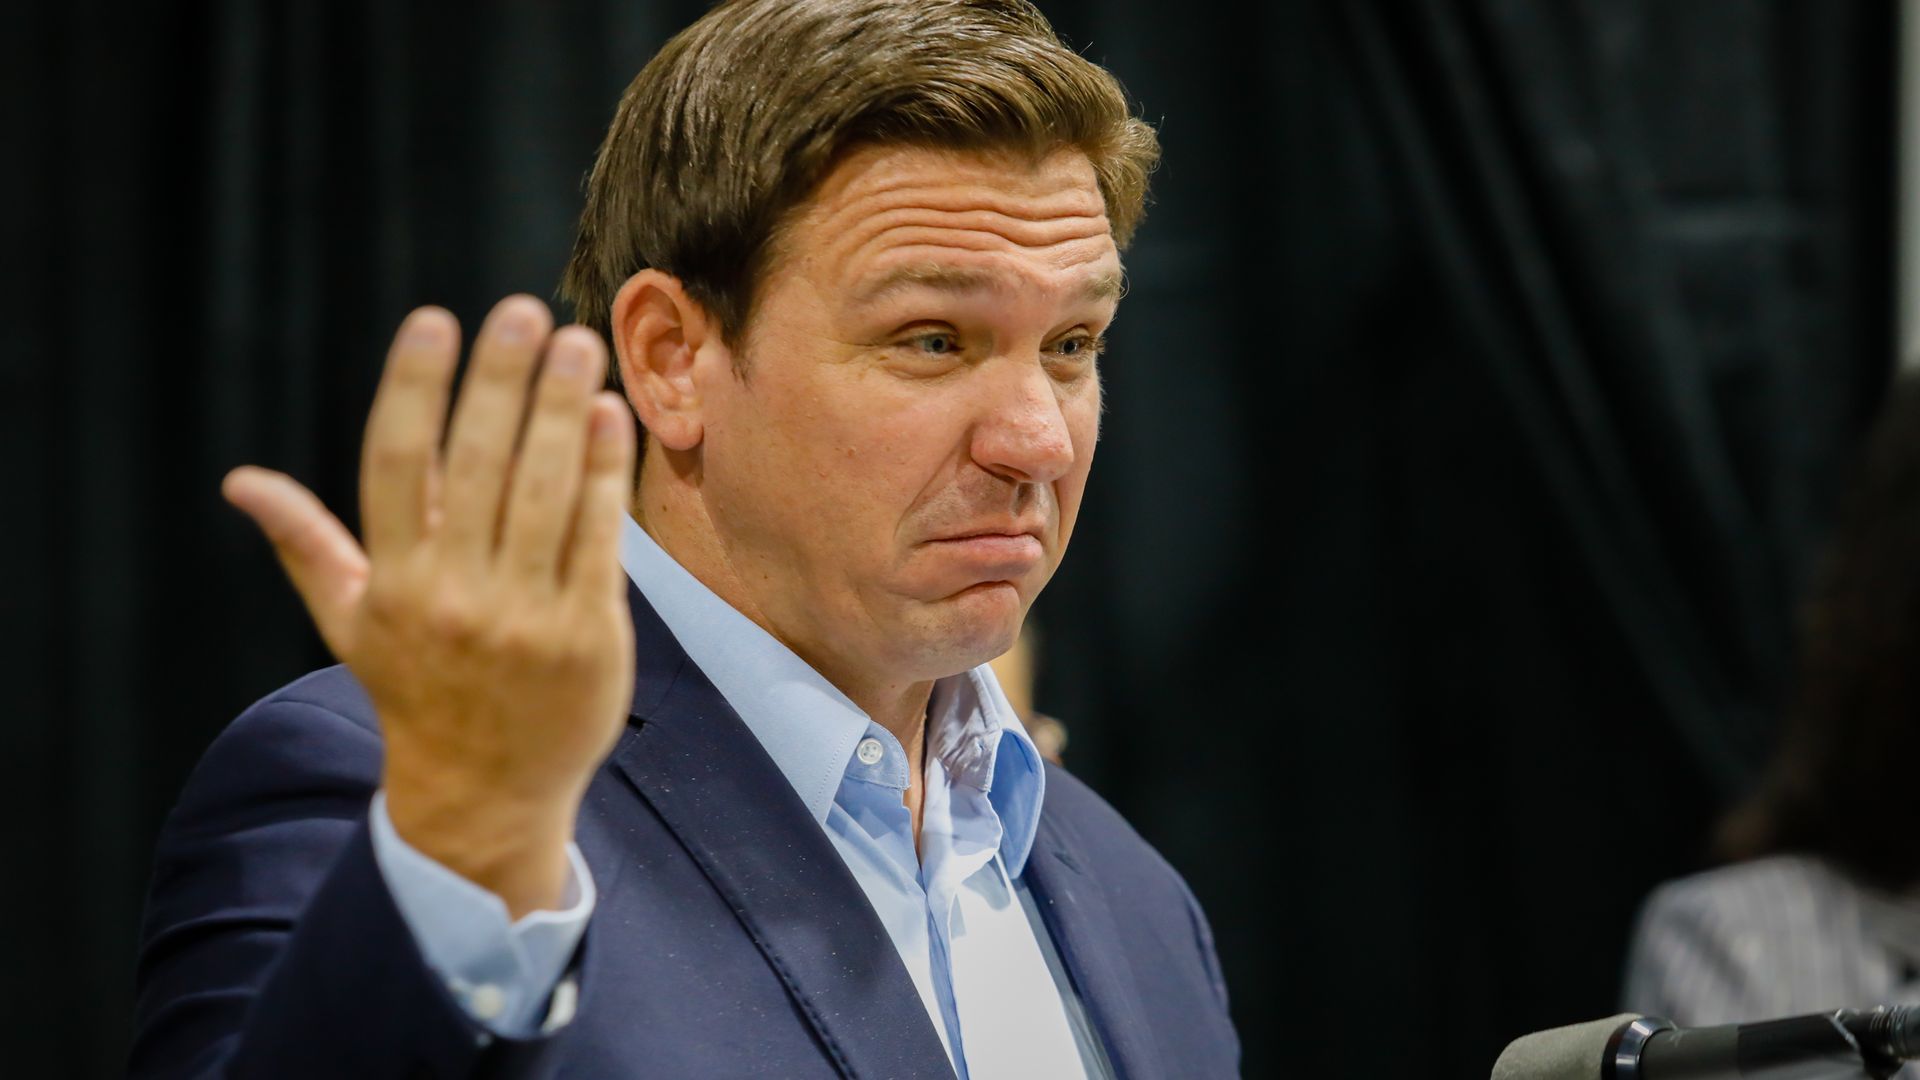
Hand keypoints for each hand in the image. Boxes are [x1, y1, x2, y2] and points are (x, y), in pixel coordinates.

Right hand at [222, 296, 637, 916]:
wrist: (485, 794)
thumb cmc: (417, 692)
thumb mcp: (351, 623)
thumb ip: (306, 544)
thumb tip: (241, 483)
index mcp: (393, 582)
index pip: (396, 465)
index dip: (414, 388)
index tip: (433, 322)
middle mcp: (454, 594)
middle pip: (478, 464)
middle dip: (501, 380)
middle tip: (522, 312)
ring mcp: (524, 616)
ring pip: (545, 492)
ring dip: (563, 409)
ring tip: (578, 343)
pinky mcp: (587, 634)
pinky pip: (597, 538)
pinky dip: (604, 473)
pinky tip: (610, 417)